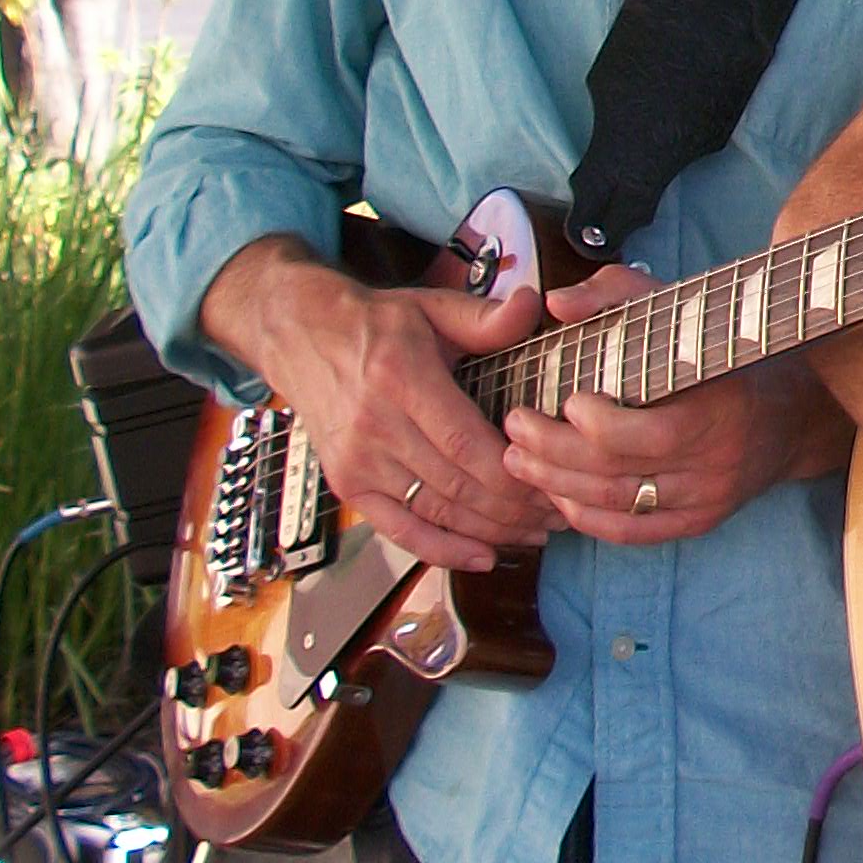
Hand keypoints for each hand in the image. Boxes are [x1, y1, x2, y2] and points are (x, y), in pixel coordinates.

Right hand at [207, 244, 551, 572]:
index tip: (554, 482)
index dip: (514, 473)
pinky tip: (482, 557)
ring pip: (436, 512)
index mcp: (402, 379)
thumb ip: (485, 317)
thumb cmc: (376, 324)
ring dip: (491, 531)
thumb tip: (531, 306)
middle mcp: (376, 426)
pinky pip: (399, 530)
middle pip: (457, 484)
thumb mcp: (431, 308)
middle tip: (559, 512)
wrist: (302, 338)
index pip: (466, 443)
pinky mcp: (348, 485)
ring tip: (536, 532)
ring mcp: (359, 462)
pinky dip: (442, 550)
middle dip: (515, 508)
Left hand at [500, 265, 851, 543]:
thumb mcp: (679, 306)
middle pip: (619, 474)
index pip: (649, 434)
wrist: (793, 413)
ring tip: (519, 460)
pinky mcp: (699, 522)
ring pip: (618, 506)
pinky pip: (634, 533)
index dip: (597, 426)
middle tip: (515, 428)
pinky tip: (558, 497)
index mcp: (718, 407)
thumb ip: (615, 294)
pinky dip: (588, 520)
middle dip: (554, 454)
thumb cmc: (723, 352)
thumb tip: (556, 303)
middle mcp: (714, 462)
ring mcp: (706, 498)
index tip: (565, 400)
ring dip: (558, 487)